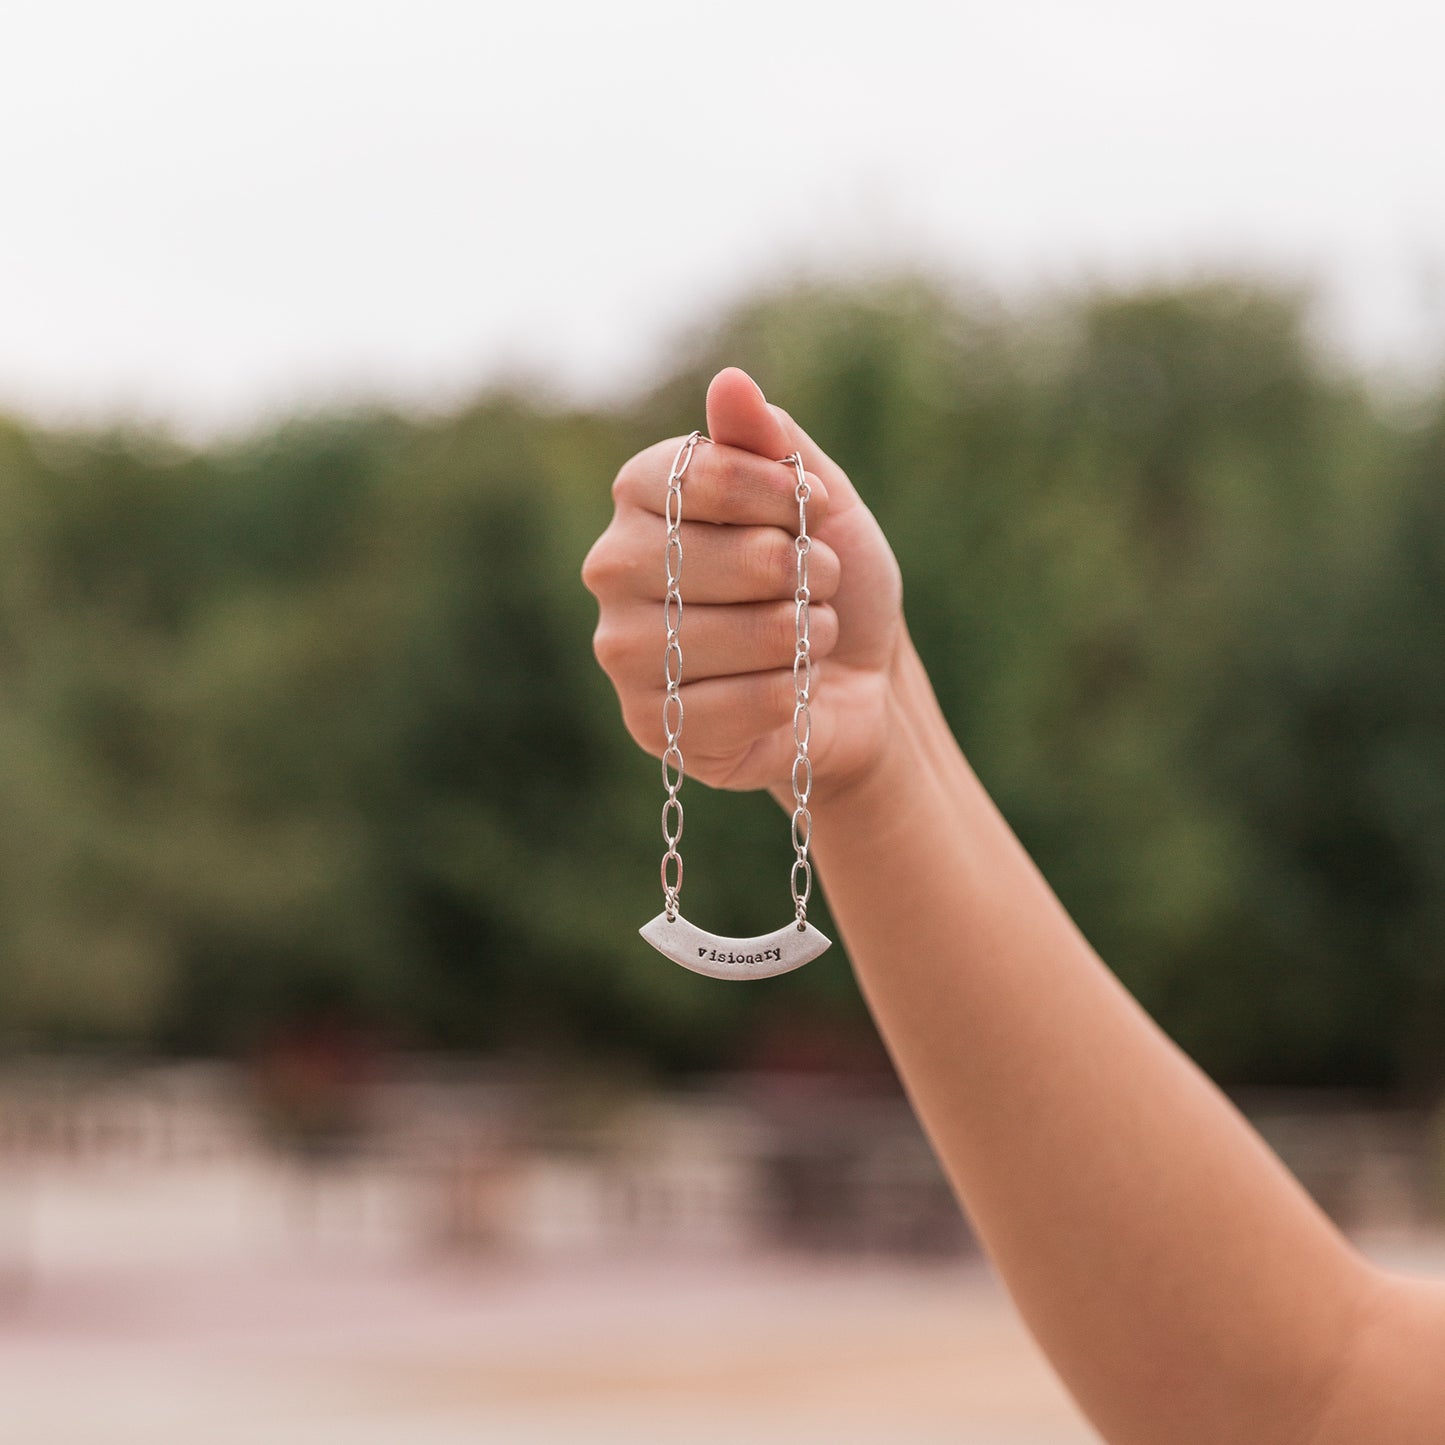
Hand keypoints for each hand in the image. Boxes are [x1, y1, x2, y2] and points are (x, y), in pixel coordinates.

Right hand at [582, 366, 904, 799]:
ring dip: (802, 636)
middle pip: (726, 557)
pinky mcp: (648, 724)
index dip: (779, 494)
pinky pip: (742, 703)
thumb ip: (772, 442)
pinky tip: (789, 691)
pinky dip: (790, 695)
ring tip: (805, 636)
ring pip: (739, 634)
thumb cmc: (829, 580)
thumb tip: (729, 381)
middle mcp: (612, 569)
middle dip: (801, 573)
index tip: (814, 509)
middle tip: (814, 585)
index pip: (699, 474)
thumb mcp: (816, 499)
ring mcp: (621, 651)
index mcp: (641, 498)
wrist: (857, 680)